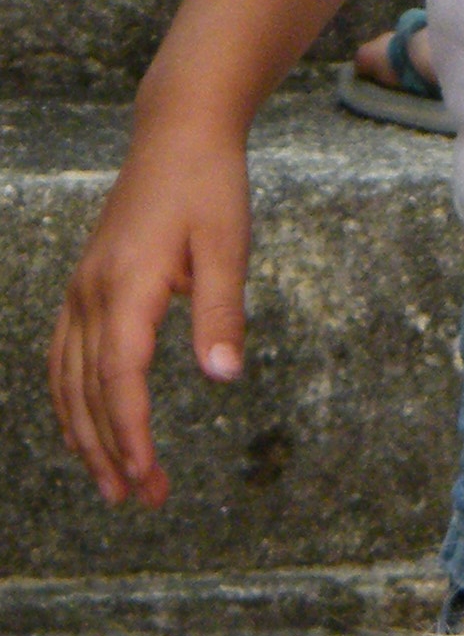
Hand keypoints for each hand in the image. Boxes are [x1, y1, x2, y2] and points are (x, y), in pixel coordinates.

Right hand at [49, 105, 251, 505]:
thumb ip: (221, 313)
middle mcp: (91, 293)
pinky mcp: (85, 285)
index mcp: (126, 287)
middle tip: (140, 501)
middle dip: (110, 451)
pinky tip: (85, 427)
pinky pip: (62, 355)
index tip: (145, 477)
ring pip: (66, 378)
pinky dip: (69, 399)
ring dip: (85, 434)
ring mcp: (81, 289)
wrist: (177, 134)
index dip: (129, 434)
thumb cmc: (209, 187)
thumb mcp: (228, 246)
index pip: (119, 379)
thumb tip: (223, 376)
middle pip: (88, 390)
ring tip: (111, 483)